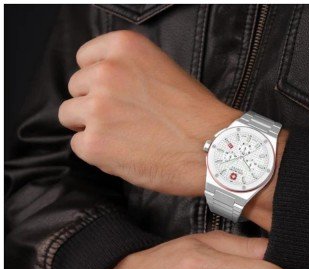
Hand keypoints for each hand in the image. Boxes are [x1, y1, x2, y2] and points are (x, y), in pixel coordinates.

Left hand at [59, 30, 241, 195]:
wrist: (212, 148)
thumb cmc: (195, 116)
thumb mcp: (163, 72)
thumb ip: (128, 73)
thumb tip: (101, 89)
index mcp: (124, 48)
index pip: (85, 59)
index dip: (96, 81)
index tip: (111, 95)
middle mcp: (105, 73)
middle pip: (75, 89)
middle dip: (93, 105)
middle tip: (121, 122)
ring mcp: (97, 108)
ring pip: (70, 116)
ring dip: (90, 127)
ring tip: (121, 139)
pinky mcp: (95, 143)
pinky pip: (79, 145)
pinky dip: (97, 152)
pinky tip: (123, 154)